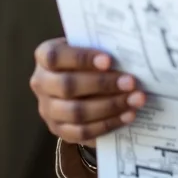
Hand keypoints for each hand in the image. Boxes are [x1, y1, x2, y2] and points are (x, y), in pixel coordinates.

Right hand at [30, 38, 146, 147]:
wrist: (83, 80)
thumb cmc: (92, 56)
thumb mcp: (93, 45)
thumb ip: (104, 45)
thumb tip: (132, 51)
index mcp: (46, 55)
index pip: (56, 56)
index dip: (82, 58)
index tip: (109, 60)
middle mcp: (41, 82)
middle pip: (67, 86)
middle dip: (103, 84)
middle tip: (131, 82)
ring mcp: (48, 109)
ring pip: (76, 112)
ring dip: (110, 106)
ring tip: (136, 99)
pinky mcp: (59, 129)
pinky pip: (82, 132)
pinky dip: (108, 124)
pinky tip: (128, 115)